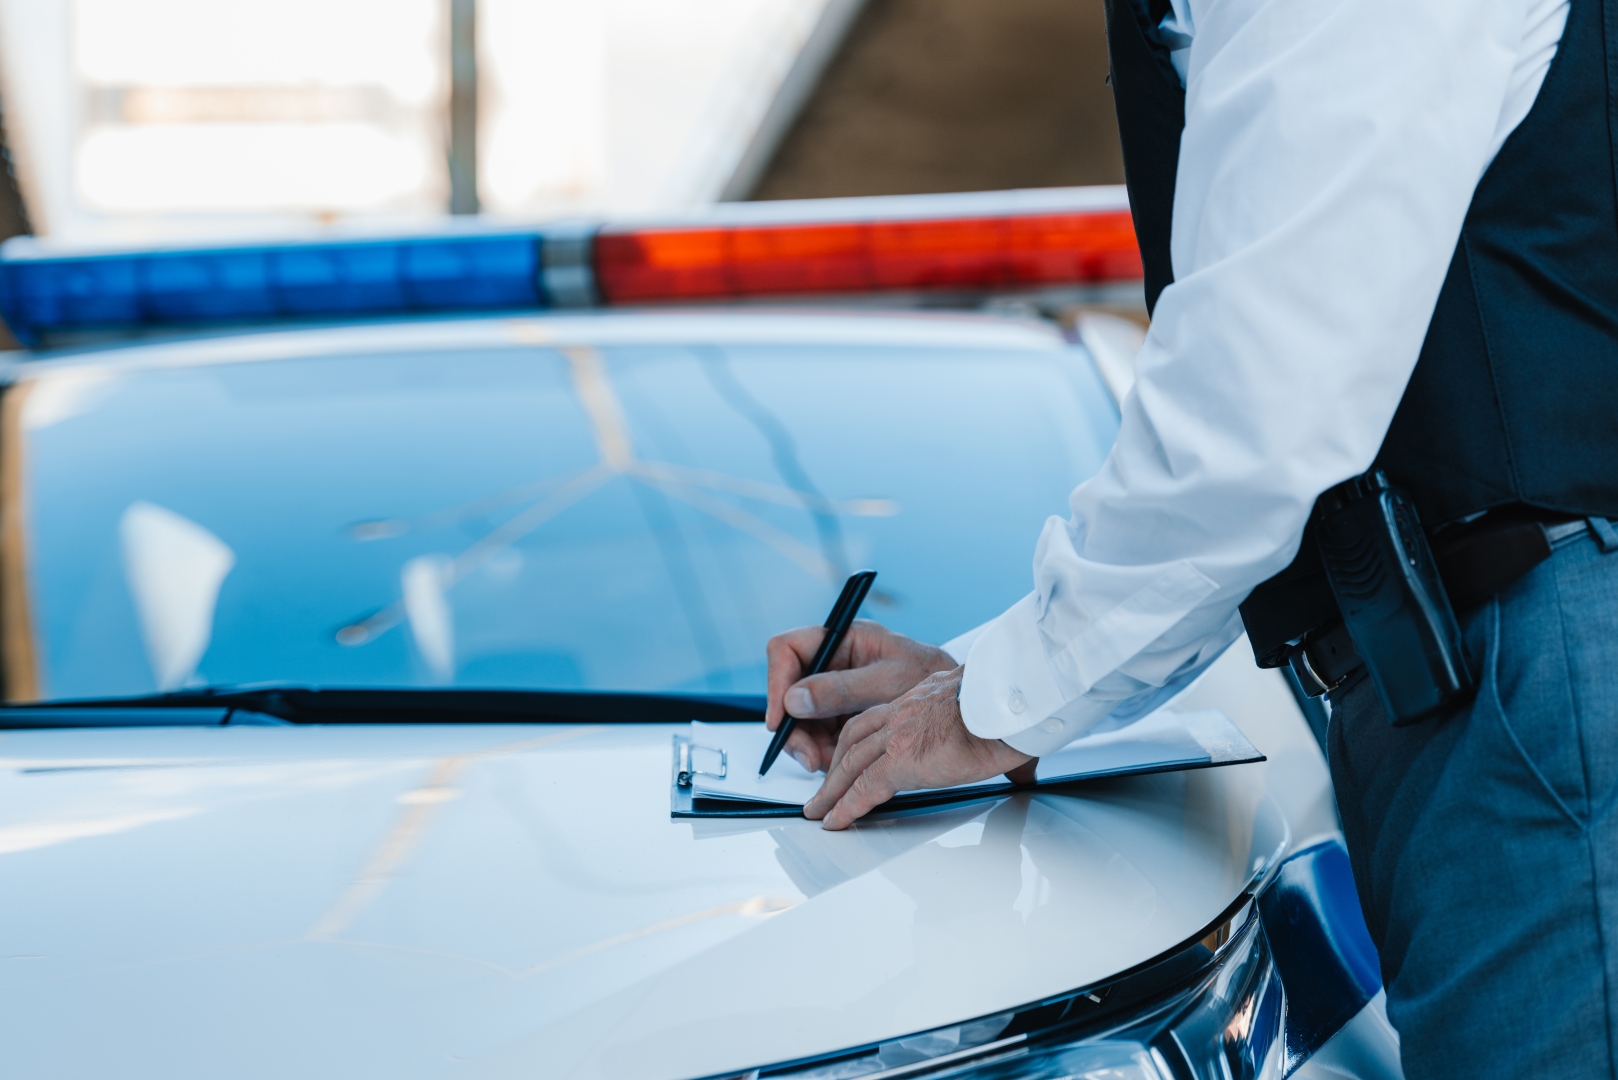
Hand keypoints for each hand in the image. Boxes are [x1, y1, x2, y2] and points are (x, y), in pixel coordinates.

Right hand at [765, 620, 956, 772]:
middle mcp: (836, 661)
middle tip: (810, 756)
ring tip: (830, 764)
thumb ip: (842, 689)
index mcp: (845, 639)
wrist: (965, 703)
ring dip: (810, 745)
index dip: (777, 682)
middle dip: (795, 726)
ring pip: (801, 717)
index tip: (782, 717)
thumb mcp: (889, 683)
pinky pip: (819, 733)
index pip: (788, 649)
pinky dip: (824, 752)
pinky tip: (839, 764)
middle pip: (789, 690)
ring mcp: (838, 689)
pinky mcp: (844, 713)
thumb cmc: (936, 679)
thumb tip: (795, 699)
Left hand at [803, 666, 1035, 829]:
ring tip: (820, 811)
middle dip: (836, 765)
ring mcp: (899, 735)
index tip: (852, 759)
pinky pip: (864, 788)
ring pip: (851, 763)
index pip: (879, 719)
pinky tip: (835, 822)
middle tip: (824, 789)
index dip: (861, 741)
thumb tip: (1023, 771)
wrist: (1011, 703)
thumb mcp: (993, 716)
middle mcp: (903, 711)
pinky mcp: (902, 760)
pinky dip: (845, 807)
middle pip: (855, 739)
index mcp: (921, 697)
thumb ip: (995, 740)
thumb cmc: (1011, 707)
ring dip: (831, 789)